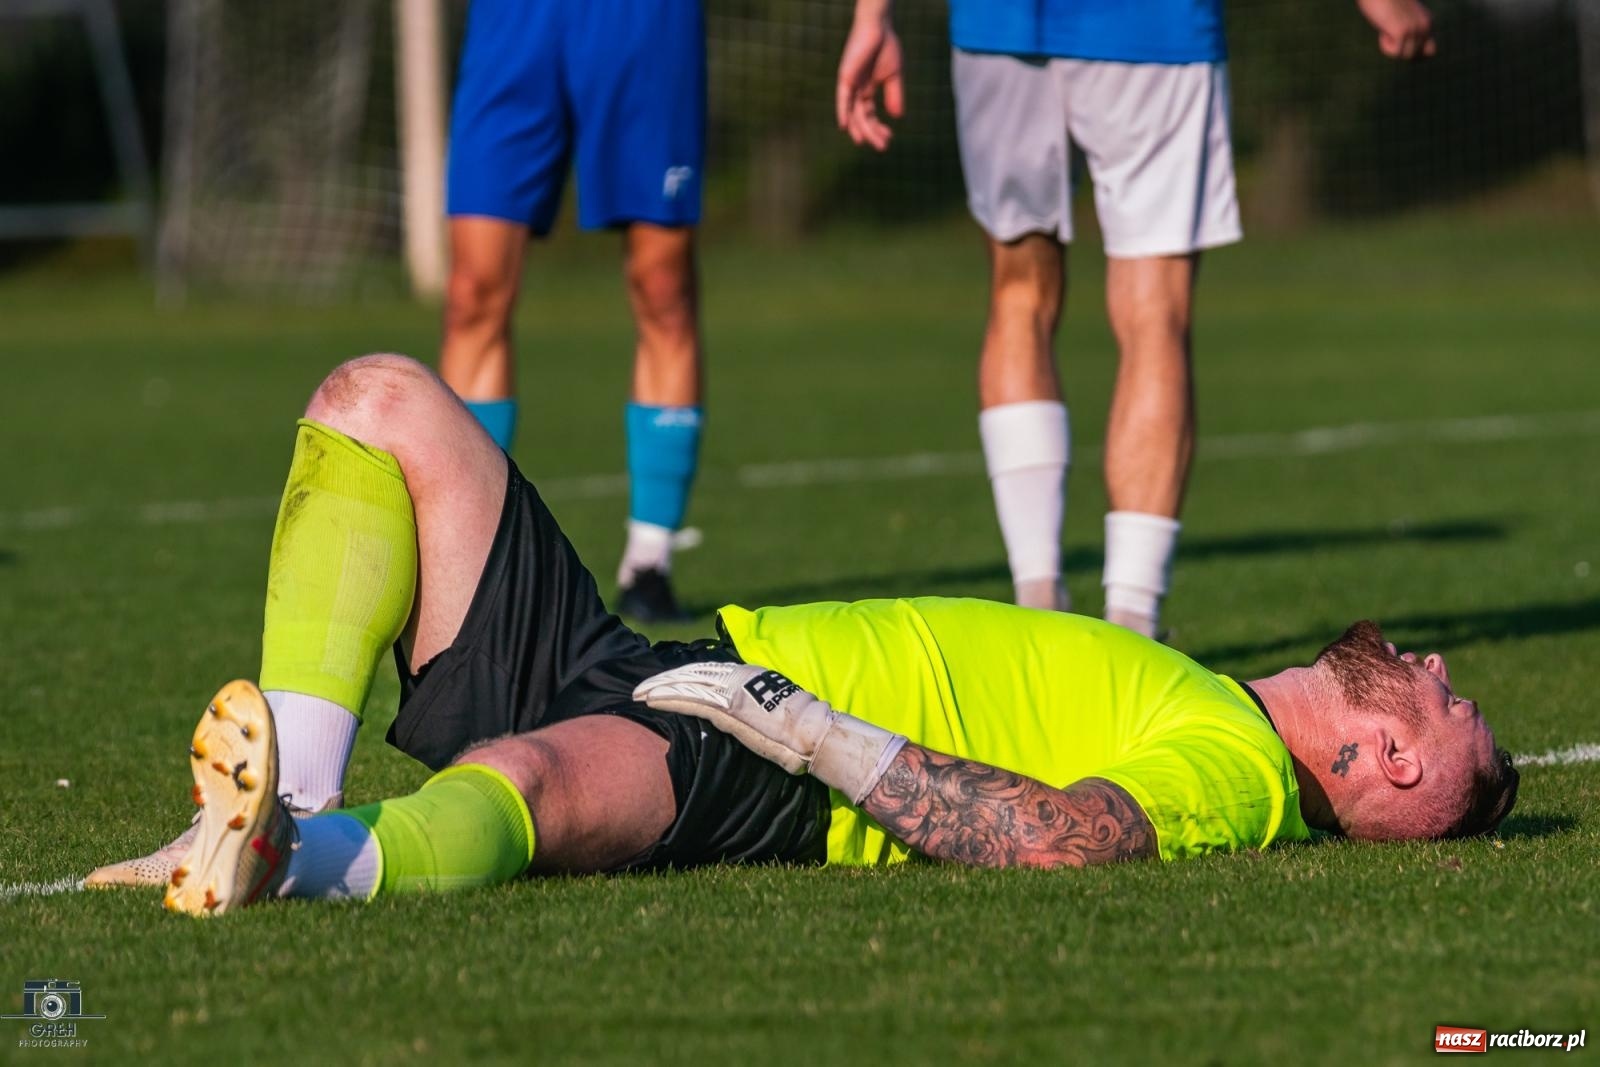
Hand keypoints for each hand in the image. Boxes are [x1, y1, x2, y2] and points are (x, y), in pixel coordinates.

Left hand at [634, 663, 836, 773]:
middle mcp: (738, 677)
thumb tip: (745, 716)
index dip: (681, 677)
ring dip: (660, 689)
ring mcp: (732, 691)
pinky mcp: (728, 707)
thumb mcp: (773, 709)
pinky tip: (652, 701)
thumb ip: (754, 706)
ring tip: (638, 694)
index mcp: (748, 675)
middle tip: (640, 689)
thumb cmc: (800, 728)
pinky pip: (692, 699)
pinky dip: (669, 698)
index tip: (663, 683)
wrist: (814, 733)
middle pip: (691, 674)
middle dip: (663, 681)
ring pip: (687, 684)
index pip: (706, 672)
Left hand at [835, 13, 904, 150]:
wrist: (879, 27)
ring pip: (852, 113)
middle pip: (861, 118)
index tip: (888, 139)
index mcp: (867, 90)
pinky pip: (842, 98)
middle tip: (882, 146)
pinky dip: (842, 112)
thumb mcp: (894, 76)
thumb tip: (898, 117)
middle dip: (871, 133)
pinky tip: (844, 127)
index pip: (870, 115)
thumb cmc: (886, 47)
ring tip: (865, 142)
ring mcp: (850, 85)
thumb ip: (894, 95)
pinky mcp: (845, 77)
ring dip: (859, 128)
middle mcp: (856, 90)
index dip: (877, 128)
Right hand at [1357, 0, 1435, 58]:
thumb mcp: (1402, 17)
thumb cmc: (1382, 2)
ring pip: (1405, 56)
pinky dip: (1385, 46)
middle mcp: (1425, 26)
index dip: (1415, 54)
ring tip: (1386, 30)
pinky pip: (1395, 53)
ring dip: (1392, 48)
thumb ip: (1409, 30)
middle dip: (1402, 52)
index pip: (1431, 51)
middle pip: (1416, 57)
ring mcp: (1415, 29)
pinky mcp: (1403, 32)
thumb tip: (1411, 52)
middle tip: (1392, 36)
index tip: (1400, 47)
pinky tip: (1382, 31)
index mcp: (1427, 21)